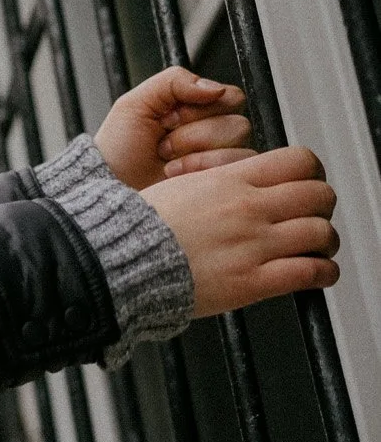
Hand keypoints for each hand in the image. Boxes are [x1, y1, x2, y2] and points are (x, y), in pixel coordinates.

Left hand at [98, 66, 252, 189]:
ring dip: (193, 150)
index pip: (230, 96)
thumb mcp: (136, 102)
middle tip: (162, 141)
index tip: (166, 118)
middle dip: (192, 133)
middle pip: (237, 122)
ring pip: (237, 146)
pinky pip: (236, 166)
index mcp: (198, 107)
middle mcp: (214, 130)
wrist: (112, 183)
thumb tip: (216, 88)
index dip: (198, 108)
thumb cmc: (120, 146)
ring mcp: (220, 156)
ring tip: (166, 158)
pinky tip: (175, 172)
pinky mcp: (221, 179)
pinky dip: (200, 167)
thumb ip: (175, 81)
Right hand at [141, 146, 340, 317]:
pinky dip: (323, 273)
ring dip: (325, 240)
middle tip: (312, 214)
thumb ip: (217, 181)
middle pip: (319, 194)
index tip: (304, 183)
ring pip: (322, 232)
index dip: (309, 172)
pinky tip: (317, 273)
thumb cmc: (138, 228)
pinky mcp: (253, 281)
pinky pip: (311, 272)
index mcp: (229, 180)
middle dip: (321, 205)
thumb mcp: (179, 186)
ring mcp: (254, 245)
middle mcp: (248, 208)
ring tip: (318, 247)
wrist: (117, 262)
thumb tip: (236, 179)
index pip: (299, 161)